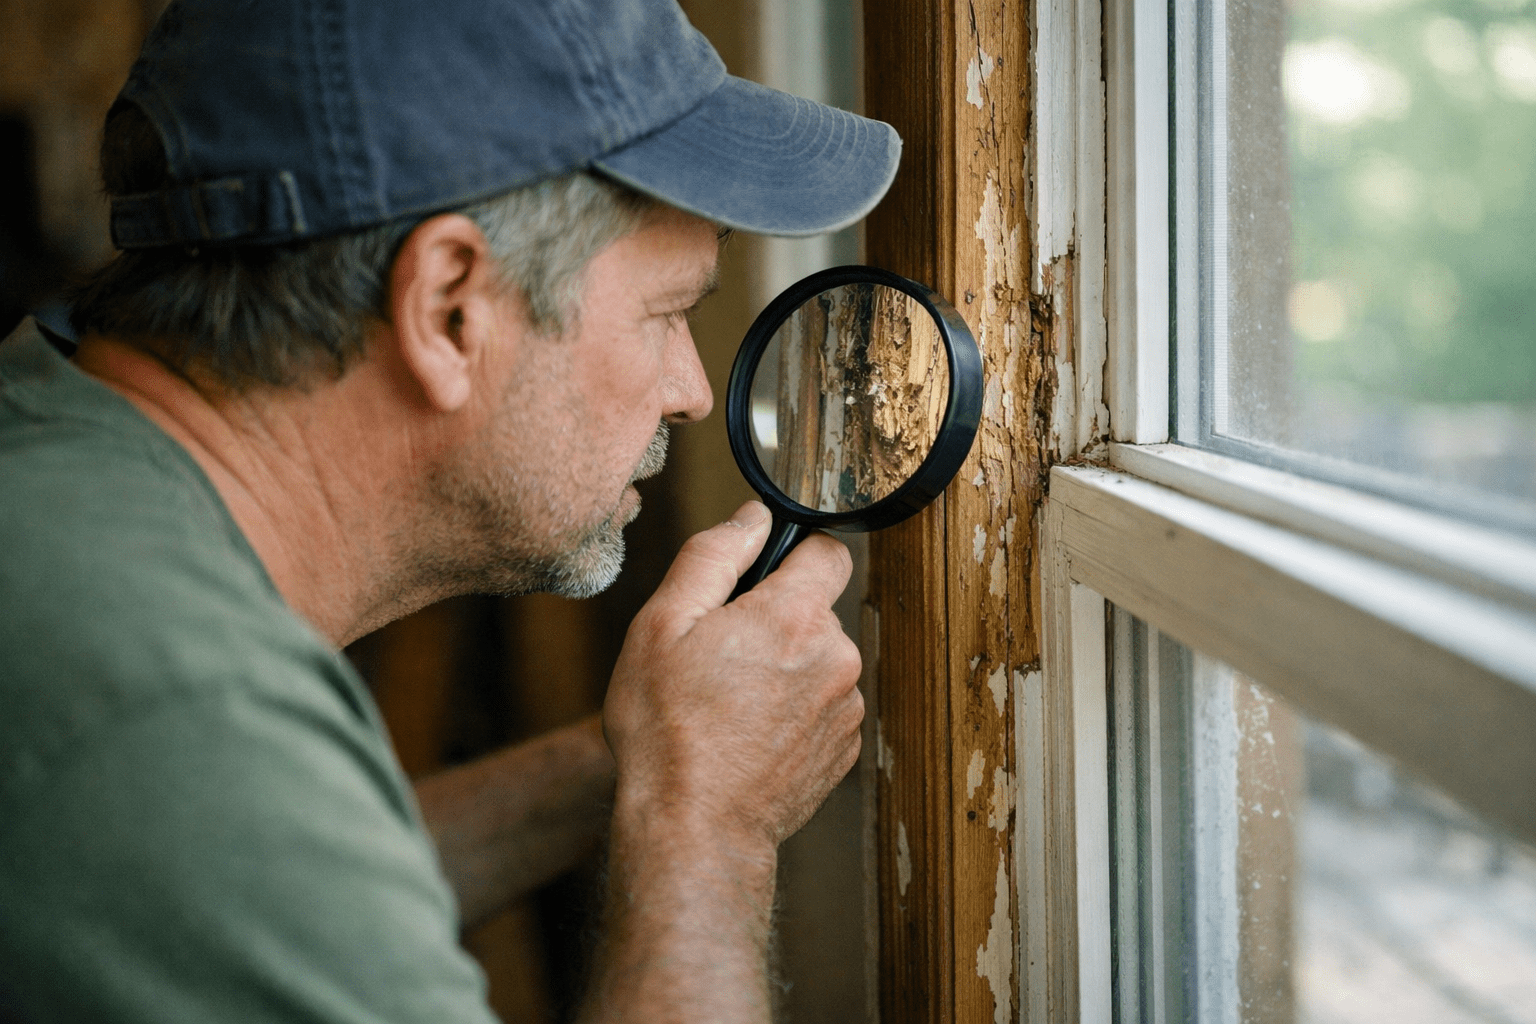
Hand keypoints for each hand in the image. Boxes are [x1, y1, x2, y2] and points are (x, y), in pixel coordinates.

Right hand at [603, 501, 863, 849]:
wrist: (694, 827)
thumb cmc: (666, 729)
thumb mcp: (662, 624)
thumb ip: (712, 555)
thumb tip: (753, 516)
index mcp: (795, 617)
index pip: (828, 550)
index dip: (792, 555)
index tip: (757, 580)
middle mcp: (836, 658)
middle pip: (815, 610)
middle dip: (774, 620)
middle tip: (718, 656)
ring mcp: (845, 708)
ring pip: (818, 659)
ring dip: (784, 668)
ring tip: (729, 704)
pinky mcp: (844, 750)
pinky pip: (822, 705)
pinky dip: (793, 710)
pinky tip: (748, 734)